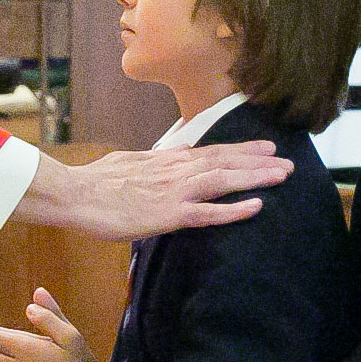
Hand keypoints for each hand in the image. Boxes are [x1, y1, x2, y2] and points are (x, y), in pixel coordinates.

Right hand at [25, 141, 292, 239]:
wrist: (72, 193)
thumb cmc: (93, 182)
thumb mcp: (129, 161)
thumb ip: (157, 158)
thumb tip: (180, 150)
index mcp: (165, 160)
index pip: (210, 152)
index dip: (240, 150)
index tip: (265, 147)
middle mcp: (174, 171)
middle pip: (223, 162)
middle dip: (257, 162)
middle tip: (288, 161)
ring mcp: (173, 191)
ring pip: (222, 180)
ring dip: (254, 177)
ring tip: (283, 175)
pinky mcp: (167, 214)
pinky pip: (207, 213)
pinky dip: (234, 209)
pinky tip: (257, 206)